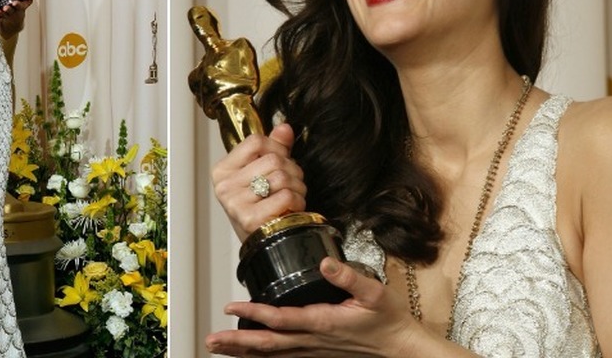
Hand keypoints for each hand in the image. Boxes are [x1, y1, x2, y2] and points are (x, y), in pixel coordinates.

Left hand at [0, 0, 34, 19]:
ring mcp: (7, 17)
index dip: (18, 4)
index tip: (15, 2)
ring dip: (1, 13)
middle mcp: (14, 13)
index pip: (21, 6)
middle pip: (11, 11)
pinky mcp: (1, 19)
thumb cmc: (19, 10)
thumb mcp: (26, 4)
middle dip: (9, 9)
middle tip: (5, 7)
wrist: (15, 25)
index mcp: (20, 9)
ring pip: (4, 15)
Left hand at [206, 258, 425, 356]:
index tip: (231, 307)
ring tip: (218, 347)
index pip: (281, 319)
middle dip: (236, 342)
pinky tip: (247, 355)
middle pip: (267, 344)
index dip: (254, 314)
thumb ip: (348, 277)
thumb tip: (325, 262)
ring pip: (271, 354)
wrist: (400, 348)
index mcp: (323, 322)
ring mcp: (313, 351)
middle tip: (211, 339)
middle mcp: (313, 340)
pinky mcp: (316, 354)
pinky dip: (261, 357)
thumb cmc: (388, 320)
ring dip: (243, 351)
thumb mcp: (374, 292)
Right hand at [212, 124, 306, 240]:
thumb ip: (272, 149)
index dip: (278, 148)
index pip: (256, 142)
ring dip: (297, 187)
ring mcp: (235, 203)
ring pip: (281, 178)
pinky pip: (284, 197)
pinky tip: (291, 208)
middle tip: (292, 183)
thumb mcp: (260, 175)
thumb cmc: (259, 207)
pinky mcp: (249, 219)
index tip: (282, 160)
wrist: (260, 242)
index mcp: (223, 170)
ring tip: (293, 196)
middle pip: (272, 160)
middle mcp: (225, 186)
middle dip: (292, 170)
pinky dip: (296, 201)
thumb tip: (284, 128)